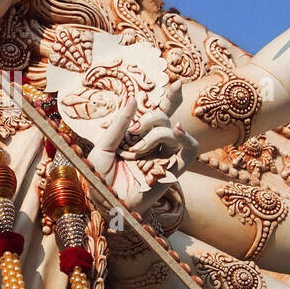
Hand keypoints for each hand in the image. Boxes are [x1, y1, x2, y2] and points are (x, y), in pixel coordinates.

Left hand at [87, 89, 195, 218]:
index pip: (159, 113)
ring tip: (138, 148)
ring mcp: (164, 157)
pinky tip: (177, 131)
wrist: (104, 203)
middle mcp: (153, 145)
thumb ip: (120, 125)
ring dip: (156, 133)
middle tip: (132, 136)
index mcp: (138, 137)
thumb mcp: (103, 147)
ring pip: (173, 132)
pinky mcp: (173, 171)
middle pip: (163, 118)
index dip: (171, 98)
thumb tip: (135, 100)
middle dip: (148, 120)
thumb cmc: (100, 178)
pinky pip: (189, 152)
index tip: (177, 84)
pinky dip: (186, 138)